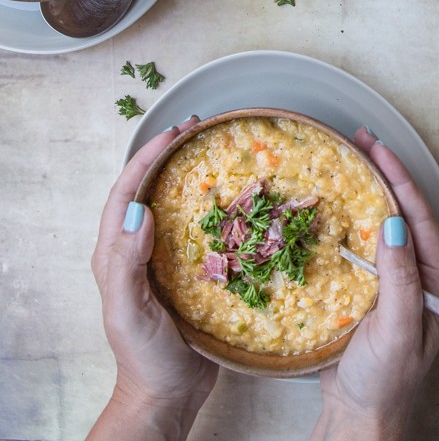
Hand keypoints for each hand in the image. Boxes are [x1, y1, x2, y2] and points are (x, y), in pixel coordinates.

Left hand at [88, 118, 217, 440]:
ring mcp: (164, 259)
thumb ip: (126, 262)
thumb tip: (140, 212)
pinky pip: (202, 229)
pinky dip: (216, 207)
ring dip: (192, 174)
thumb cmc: (143, 356)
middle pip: (150, 188)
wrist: (167, 395)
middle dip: (170, 154)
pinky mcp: (191, 272)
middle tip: (197, 128)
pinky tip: (238, 200)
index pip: (127, 191)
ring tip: (216, 150)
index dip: (148, 157)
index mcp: (116, 252)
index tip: (174, 133)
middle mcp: (138, 249)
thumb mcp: (127, 310)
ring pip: (176, 204)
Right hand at [312, 127, 438, 440]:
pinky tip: (336, 202)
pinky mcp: (372, 287)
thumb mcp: (397, 330)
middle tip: (362, 140)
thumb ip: (400, 279)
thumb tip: (395, 224)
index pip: (419, 217)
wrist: (360, 418)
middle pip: (405, 211)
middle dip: (385, 173)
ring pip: (385, 222)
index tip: (378, 149)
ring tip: (350, 158)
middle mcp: (421, 276)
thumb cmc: (385, 382)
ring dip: (368, 189)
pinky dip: (351, 216)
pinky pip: (364, 242)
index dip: (399, 179)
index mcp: (438, 283)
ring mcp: (397, 280)